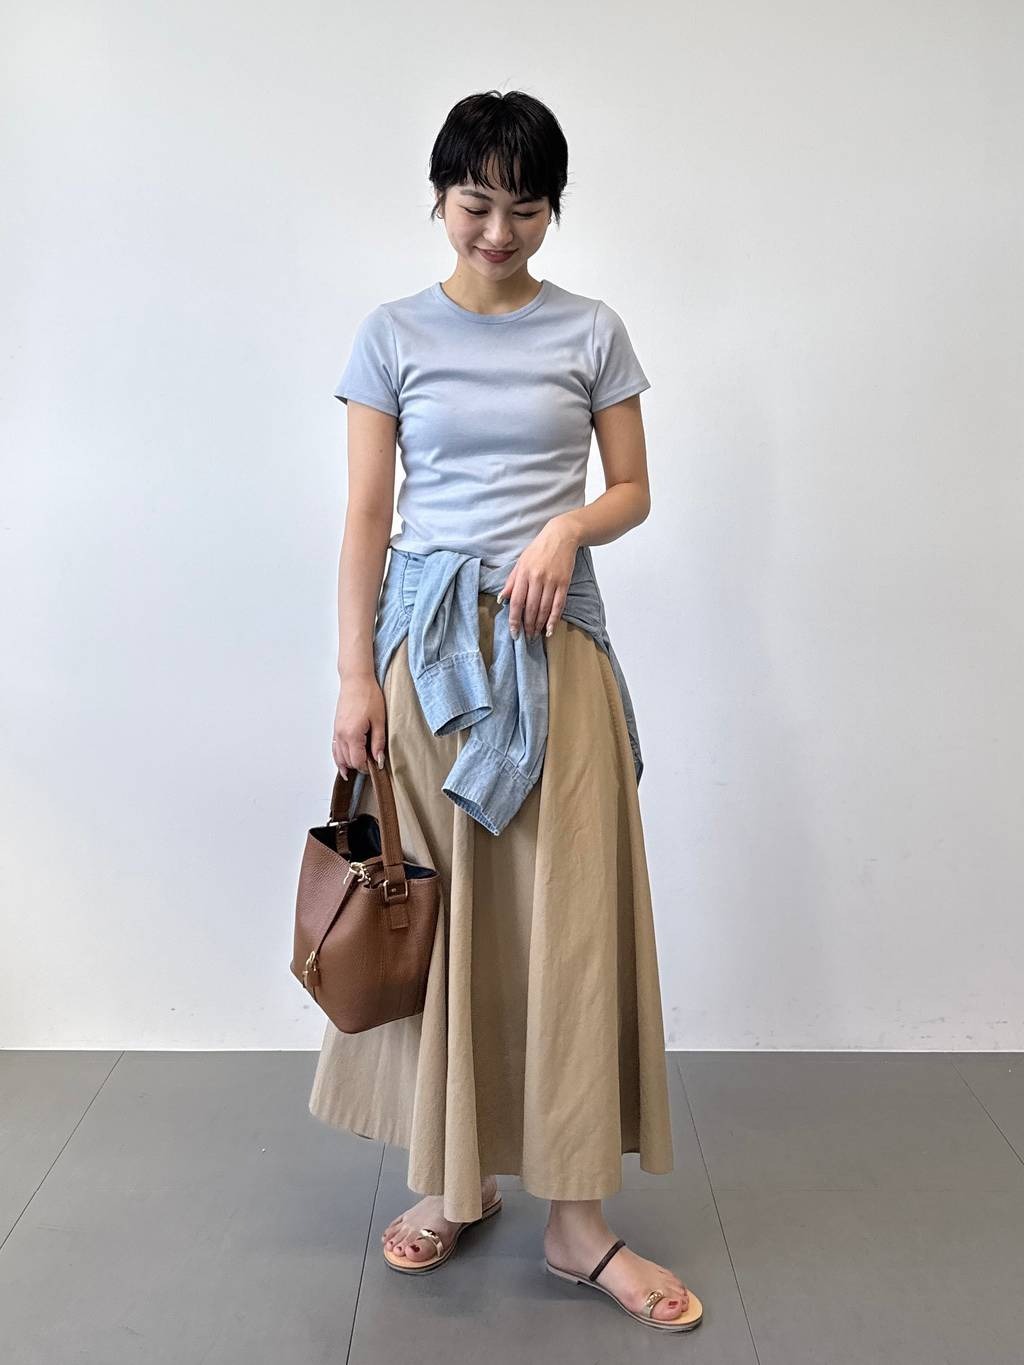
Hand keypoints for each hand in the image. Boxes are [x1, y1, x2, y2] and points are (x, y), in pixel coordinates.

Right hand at [332, 673, 386, 777]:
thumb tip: (379, 760)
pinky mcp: (336, 728)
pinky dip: (339, 757)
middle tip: (373, 763)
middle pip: (348, 761)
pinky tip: (343, 764)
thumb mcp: (379, 720)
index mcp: (352, 735)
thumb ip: (378, 742)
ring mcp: (337, 732)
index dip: (368, 767)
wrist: (356, 680)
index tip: (377, 766)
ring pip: (339, 757)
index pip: (358, 761)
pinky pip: (335, 748)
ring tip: (359, 768)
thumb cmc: (368, 695)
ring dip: (348, 764)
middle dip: (360, 766)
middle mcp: (341, 735)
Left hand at [497, 516, 580, 639]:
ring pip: (544, 609)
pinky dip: (554, 619)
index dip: (514, 620)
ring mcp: (551, 581)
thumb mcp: (521, 562)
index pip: (517, 602)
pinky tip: (549, 629)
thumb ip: (512, 582)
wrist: (561, 536)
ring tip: (535, 635)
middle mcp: (537, 578)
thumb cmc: (538, 549)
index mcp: (523, 573)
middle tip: (526, 637)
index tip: (513, 632)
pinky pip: (558, 605)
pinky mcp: (564, 583)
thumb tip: (502, 599)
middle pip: (530, 608)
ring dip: (539, 625)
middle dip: (527, 626)